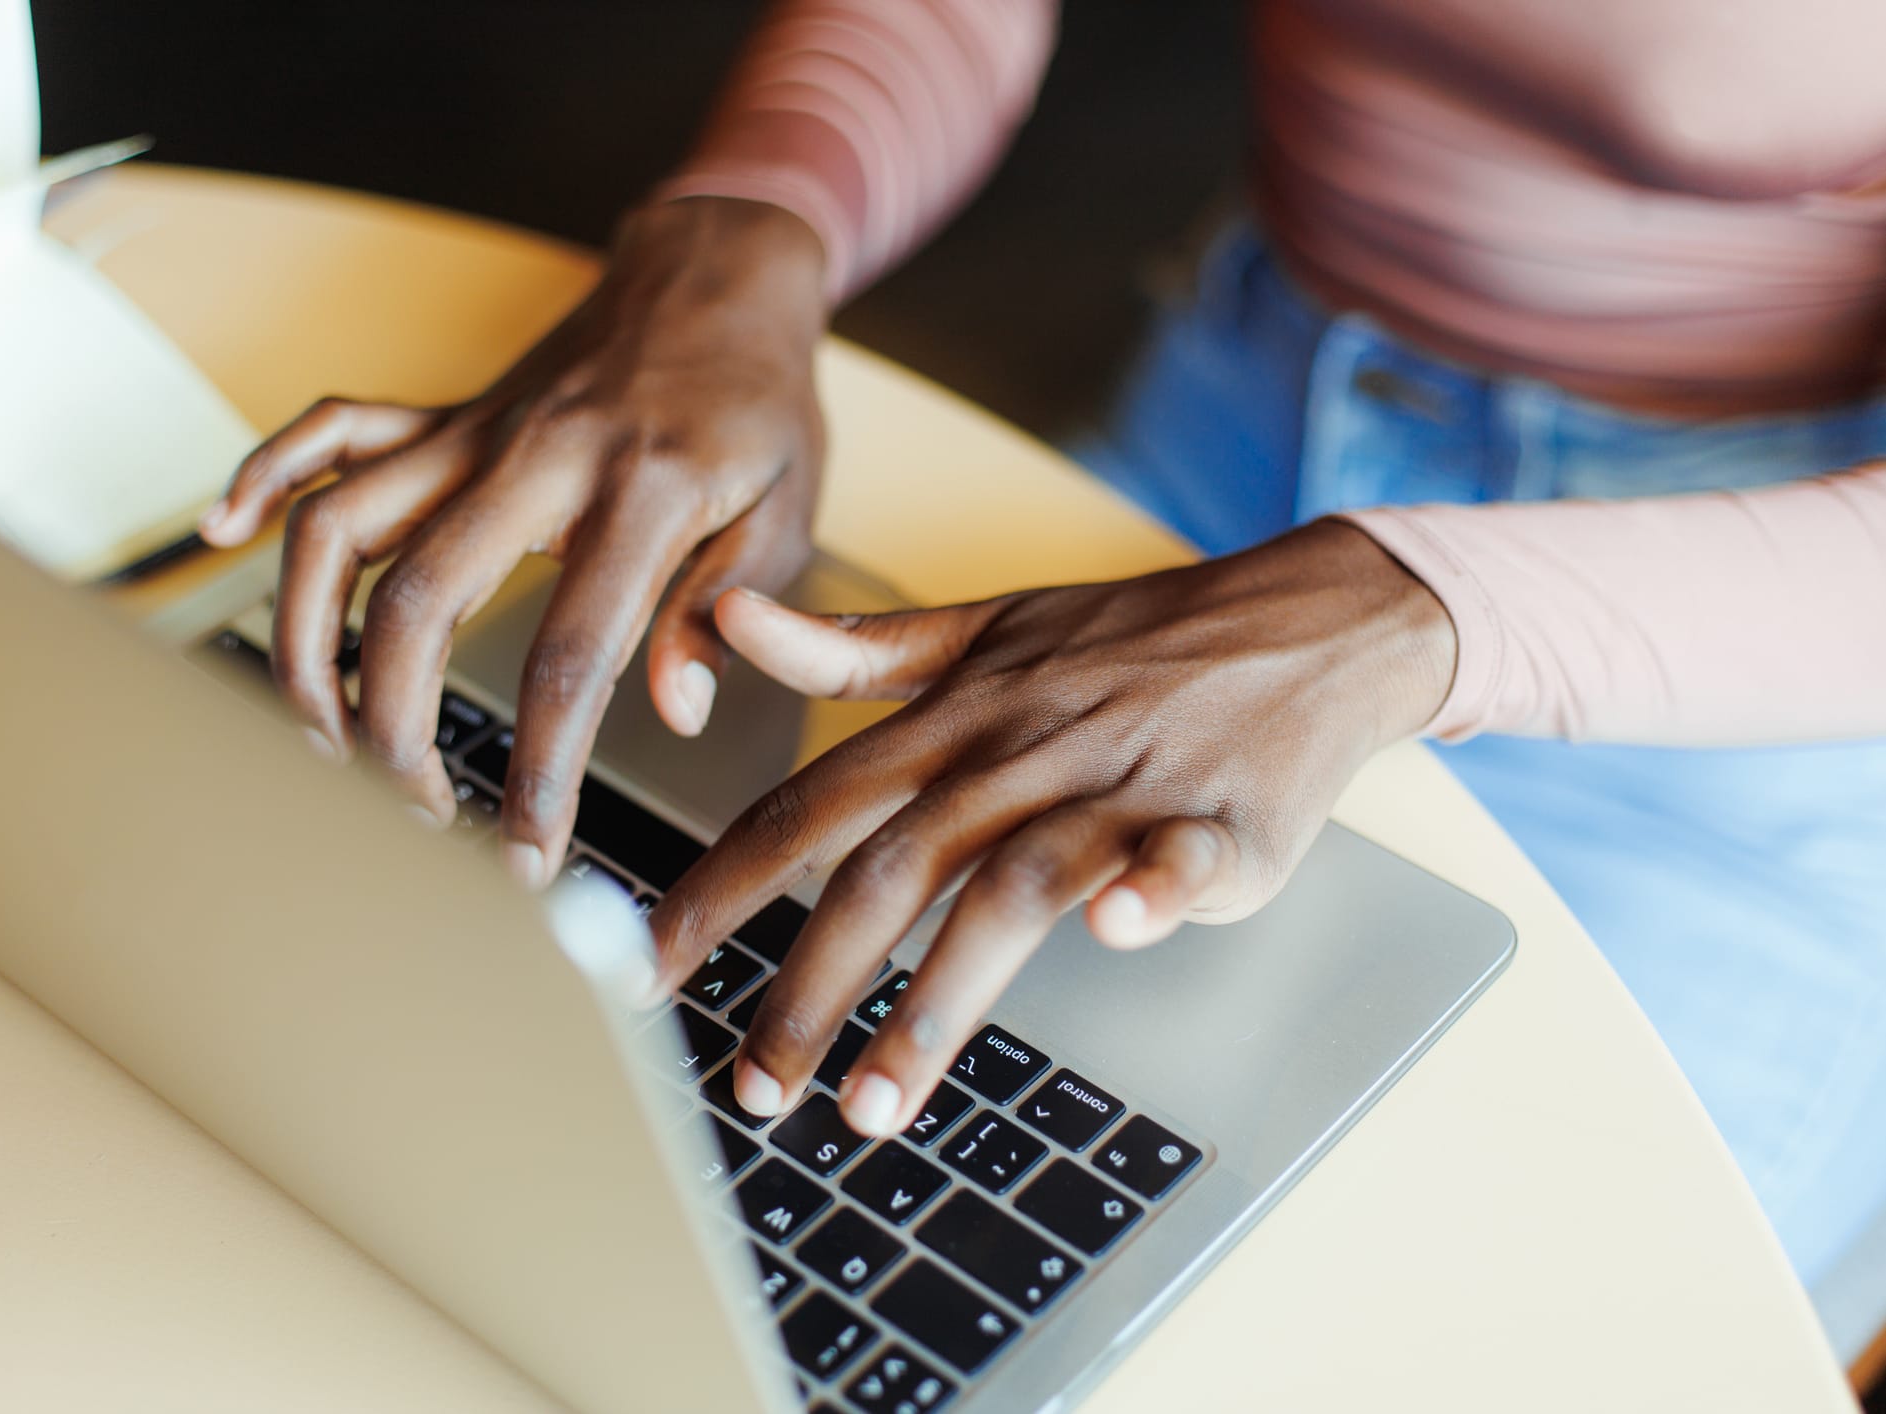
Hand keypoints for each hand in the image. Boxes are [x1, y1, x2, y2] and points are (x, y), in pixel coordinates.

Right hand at [197, 197, 829, 883]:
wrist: (719, 273)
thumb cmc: (757, 402)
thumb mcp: (785, 510)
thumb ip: (725, 610)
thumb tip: (679, 710)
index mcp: (642, 492)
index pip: (571, 655)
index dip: (538, 770)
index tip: (523, 854)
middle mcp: (538, 457)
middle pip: (415, 599)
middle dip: (390, 725)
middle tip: (409, 807)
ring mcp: (476, 431)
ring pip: (339, 521)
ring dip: (305, 636)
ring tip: (317, 731)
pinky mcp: (444, 414)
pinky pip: (331, 430)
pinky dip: (266, 475)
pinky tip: (225, 535)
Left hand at [649, 522, 1455, 1132]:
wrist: (1303, 619)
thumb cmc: (1132, 641)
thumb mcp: (984, 626)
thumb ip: (852, 649)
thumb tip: (729, 618)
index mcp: (954, 714)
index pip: (811, 805)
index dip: (723, 887)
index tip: (650, 965)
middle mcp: (1019, 750)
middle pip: (891, 870)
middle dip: (807, 986)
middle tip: (751, 1086)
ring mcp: (1118, 783)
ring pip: (1011, 890)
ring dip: (936, 1004)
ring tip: (872, 1108)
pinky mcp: (1218, 818)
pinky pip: (1182, 856)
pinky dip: (1154, 893)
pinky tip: (1117, 936)